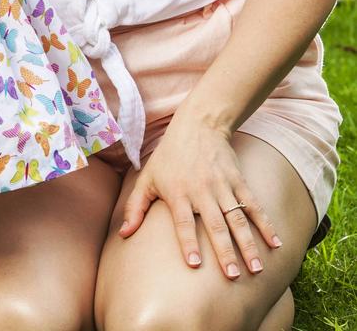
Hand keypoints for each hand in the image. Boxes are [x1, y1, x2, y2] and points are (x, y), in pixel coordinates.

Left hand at [119, 108, 281, 278]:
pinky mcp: (238, 181)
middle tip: (233, 276)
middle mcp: (201, 191)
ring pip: (237, 219)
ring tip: (256, 269)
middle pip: (215, 224)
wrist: (198, 124)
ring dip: (248, 244)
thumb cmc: (169, 156)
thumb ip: (135, 207)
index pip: (182, 221)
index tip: (194, 264)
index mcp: (178, 192)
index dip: (187, 241)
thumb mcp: (147, 178)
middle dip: (224, 251)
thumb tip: (124, 235)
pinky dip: (265, 224)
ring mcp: (222, 186)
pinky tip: (275, 243)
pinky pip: (253, 205)